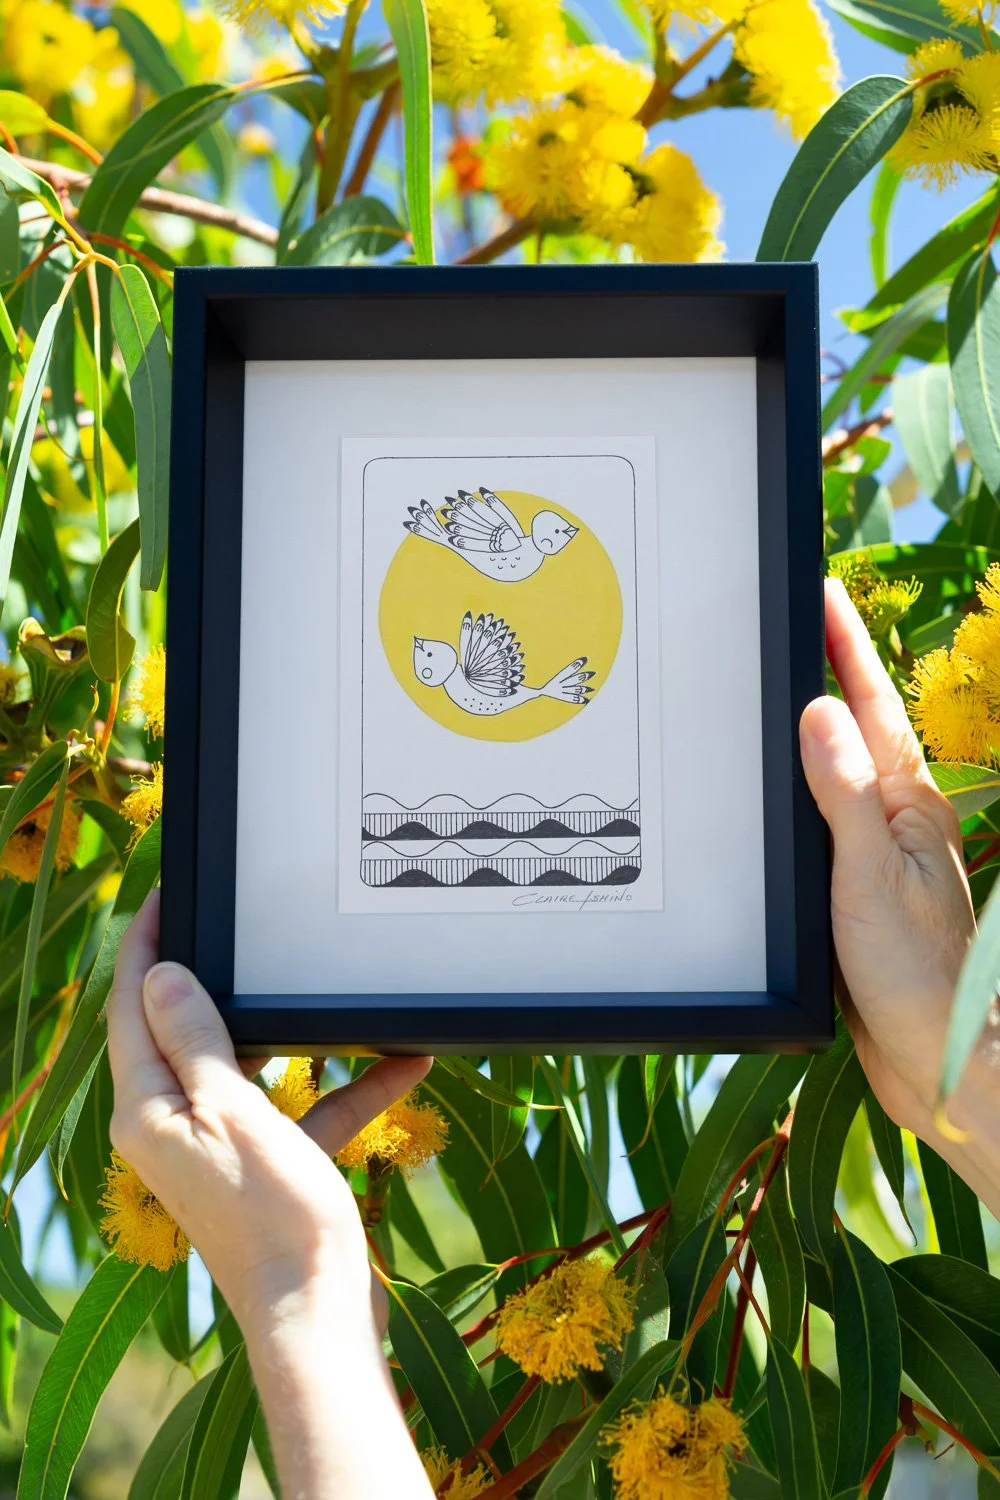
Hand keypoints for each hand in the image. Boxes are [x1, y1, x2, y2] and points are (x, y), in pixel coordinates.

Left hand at [106, 890, 429, 1336]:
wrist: (319, 1314)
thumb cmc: (274, 1216)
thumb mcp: (234, 1111)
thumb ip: (195, 1040)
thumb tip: (159, 974)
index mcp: (149, 1109)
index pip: (131, 1008)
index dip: (143, 946)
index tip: (165, 894)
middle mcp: (173, 1125)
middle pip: (185, 1030)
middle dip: (212, 976)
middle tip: (235, 921)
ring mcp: (220, 1147)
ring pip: (248, 1064)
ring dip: (292, 1031)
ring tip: (317, 982)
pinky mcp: (265, 1165)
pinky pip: (299, 1108)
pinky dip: (342, 1086)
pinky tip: (403, 1063)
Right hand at [799, 579, 999, 1207]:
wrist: (938, 1057)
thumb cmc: (915, 973)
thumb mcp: (873, 873)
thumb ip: (846, 793)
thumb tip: (820, 710)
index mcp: (908, 806)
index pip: (873, 707)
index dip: (847, 647)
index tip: (823, 591)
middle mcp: (896, 822)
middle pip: (859, 728)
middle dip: (832, 669)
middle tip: (799, 619)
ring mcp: (879, 857)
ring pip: (838, 774)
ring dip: (815, 728)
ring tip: (782, 685)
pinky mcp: (858, 894)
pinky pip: (822, 822)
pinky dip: (799, 793)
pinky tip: (778, 797)